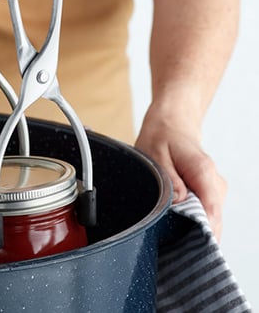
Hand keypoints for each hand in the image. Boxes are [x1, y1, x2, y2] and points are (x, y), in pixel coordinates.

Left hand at [135, 104, 226, 240]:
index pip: (211, 213)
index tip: (184, 248)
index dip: (201, 235)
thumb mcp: (155, 154)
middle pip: (212, 222)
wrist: (172, 123)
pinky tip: (174, 222)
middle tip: (167, 244)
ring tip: (166, 231)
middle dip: (192, 235)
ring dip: (190, 228)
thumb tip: (180, 204)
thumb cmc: (161, 137)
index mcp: (203, 172)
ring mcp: (215, 190)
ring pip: (209, 221)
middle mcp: (215, 183)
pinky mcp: (209, 194)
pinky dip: (191, 221)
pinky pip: (204, 215)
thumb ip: (169, 179)